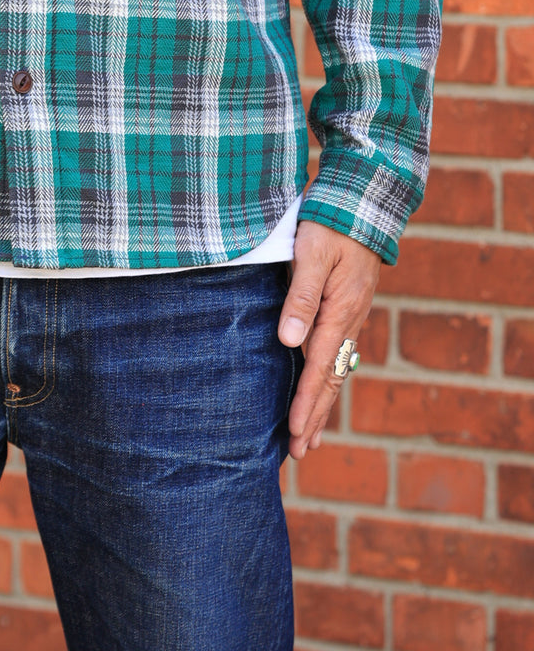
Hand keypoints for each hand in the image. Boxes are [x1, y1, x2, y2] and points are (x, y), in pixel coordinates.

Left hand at [277, 220, 380, 460]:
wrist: (362, 200)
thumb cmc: (331, 222)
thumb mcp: (312, 253)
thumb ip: (301, 296)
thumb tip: (289, 341)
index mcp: (340, 311)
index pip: (319, 367)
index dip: (305, 401)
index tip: (293, 432)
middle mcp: (350, 320)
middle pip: (331, 379)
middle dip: (314, 416)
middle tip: (299, 452)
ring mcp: (351, 316)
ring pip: (337, 370)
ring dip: (322, 404)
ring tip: (309, 436)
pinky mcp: (348, 308)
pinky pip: (338, 354)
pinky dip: (328, 381)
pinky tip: (322, 391)